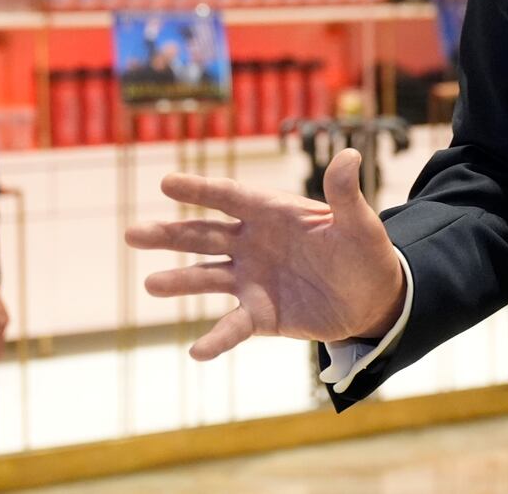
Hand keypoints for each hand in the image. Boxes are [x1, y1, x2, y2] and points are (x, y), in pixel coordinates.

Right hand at [126, 148, 404, 360]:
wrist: (374, 299)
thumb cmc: (366, 253)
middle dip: (170, 234)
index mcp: (275, 214)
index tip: (167, 182)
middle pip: (205, 235)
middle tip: (132, 233)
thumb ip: (346, 194)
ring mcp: (253, 279)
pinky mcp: (260, 314)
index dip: (200, 190)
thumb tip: (350, 154)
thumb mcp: (360, 224)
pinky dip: (215, 339)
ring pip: (207, 277)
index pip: (231, 197)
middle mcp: (255, 243)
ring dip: (179, 281)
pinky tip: (196, 352)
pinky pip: (232, 326)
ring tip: (152, 285)